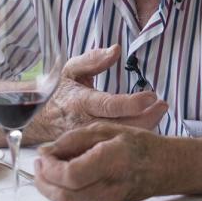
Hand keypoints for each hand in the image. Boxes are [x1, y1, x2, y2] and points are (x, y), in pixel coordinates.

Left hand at [33, 122, 165, 200]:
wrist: (164, 167)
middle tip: (39, 164)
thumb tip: (45, 152)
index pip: (70, 175)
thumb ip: (73, 139)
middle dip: (42, 180)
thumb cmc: (138, 144)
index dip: (50, 168)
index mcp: (111, 162)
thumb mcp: (106, 129)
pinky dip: (62, 191)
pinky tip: (64, 177)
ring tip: (48, 168)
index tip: (43, 155)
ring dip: (49, 187)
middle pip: (62, 195)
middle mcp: (109, 188)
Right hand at [37, 45, 166, 139]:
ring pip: (120, 139)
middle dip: (147, 117)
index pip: (109, 105)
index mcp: (80, 102)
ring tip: (159, 112)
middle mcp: (84, 124)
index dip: (132, 103)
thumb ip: (92, 60)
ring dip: (144, 127)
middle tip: (163, 105)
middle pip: (121, 125)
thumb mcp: (71, 70)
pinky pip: (115, 147)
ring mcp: (89, 141)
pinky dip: (133, 138)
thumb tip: (116, 49)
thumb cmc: (59, 92)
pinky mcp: (91, 151)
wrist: (38, 120)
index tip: (152, 96)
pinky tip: (147, 126)